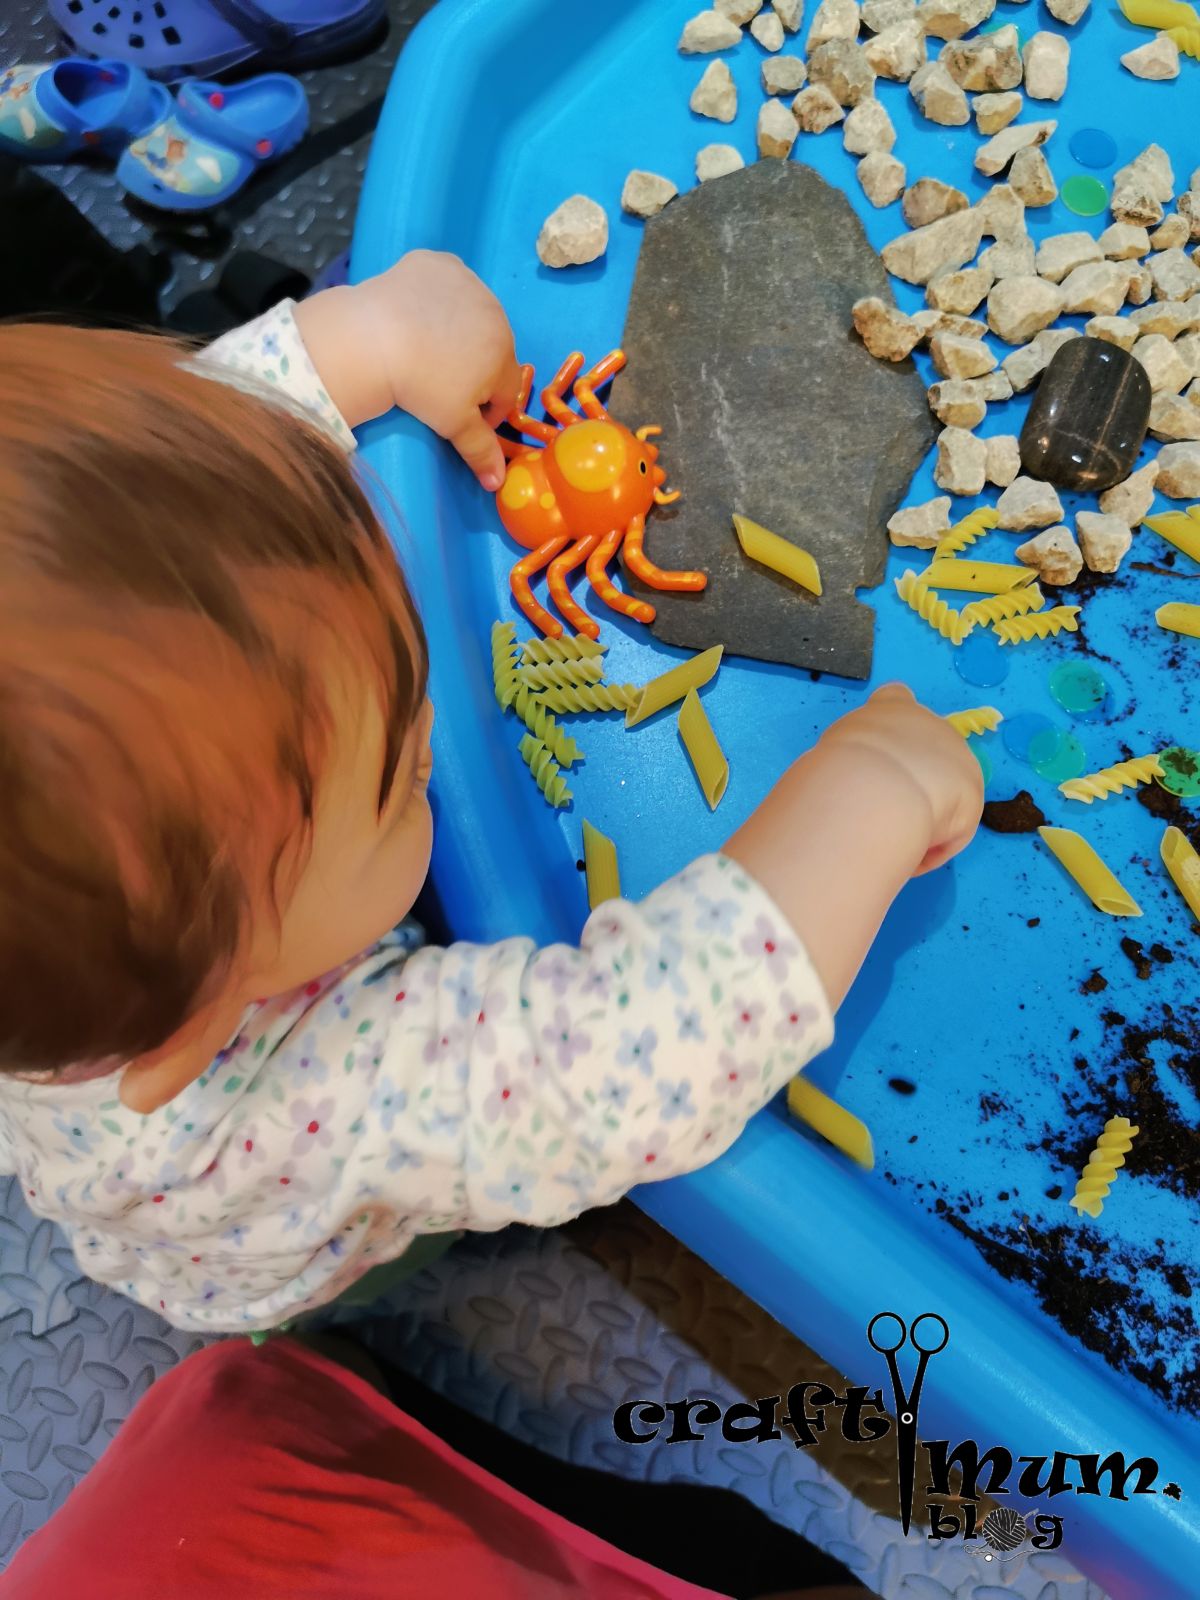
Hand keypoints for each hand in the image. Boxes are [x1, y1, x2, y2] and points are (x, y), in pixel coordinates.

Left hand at [361, 251, 521, 489]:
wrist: (372, 339)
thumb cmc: (420, 386)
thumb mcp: (453, 424)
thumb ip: (480, 452)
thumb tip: (499, 483)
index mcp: (504, 352)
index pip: (508, 389)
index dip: (486, 410)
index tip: (461, 417)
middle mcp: (495, 312)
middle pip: (492, 349)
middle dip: (474, 369)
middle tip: (439, 383)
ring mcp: (467, 281)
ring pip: (471, 314)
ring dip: (458, 331)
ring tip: (425, 348)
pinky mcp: (437, 262)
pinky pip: (446, 283)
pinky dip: (437, 297)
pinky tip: (416, 313)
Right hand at [723, 683, 981, 1009]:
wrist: (873, 788)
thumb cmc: (835, 775)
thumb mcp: (816, 767)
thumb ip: (816, 778)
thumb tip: (765, 806)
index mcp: (888, 708)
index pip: (896, 701)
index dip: (894, 721)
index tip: (892, 737)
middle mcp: (926, 722)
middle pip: (928, 751)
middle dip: (913, 785)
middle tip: (884, 818)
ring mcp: (955, 753)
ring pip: (938, 799)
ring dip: (919, 823)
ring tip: (891, 842)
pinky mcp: (973, 792)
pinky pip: (951, 830)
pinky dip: (931, 847)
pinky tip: (910, 853)